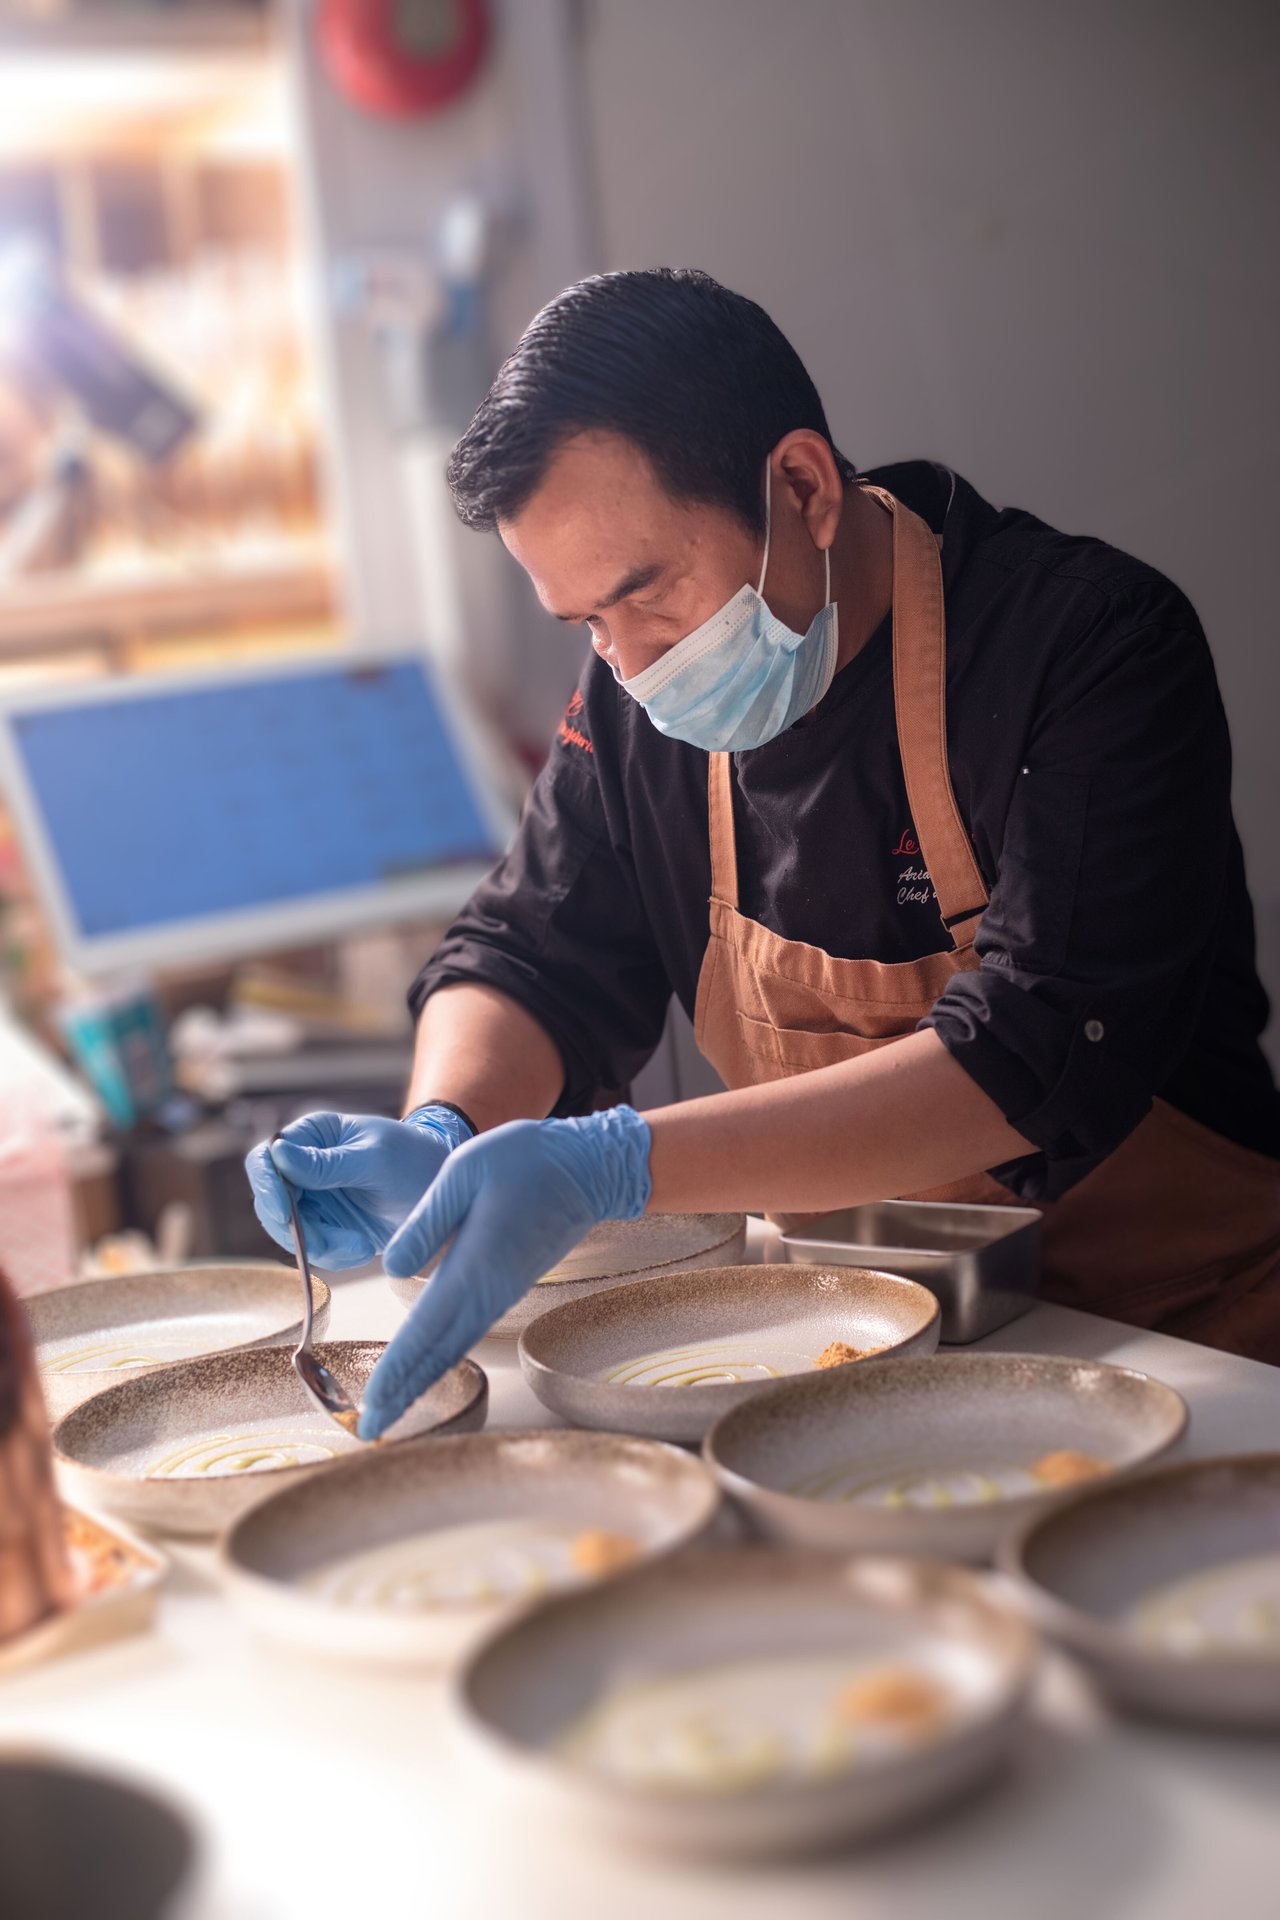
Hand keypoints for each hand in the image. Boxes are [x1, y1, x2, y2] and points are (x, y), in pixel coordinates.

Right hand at [244, 1107, 472, 1270]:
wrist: (446, 1194)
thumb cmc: (415, 1160)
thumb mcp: (375, 1159)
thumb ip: (327, 1162)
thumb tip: (277, 1154)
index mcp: (313, 1136)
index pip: (266, 1158)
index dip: (267, 1185)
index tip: (285, 1211)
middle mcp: (305, 1167)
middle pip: (270, 1202)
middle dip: (296, 1228)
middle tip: (329, 1243)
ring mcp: (314, 1199)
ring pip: (288, 1232)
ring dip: (320, 1245)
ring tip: (359, 1247)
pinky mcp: (327, 1227)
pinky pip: (312, 1248)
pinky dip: (334, 1255)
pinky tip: (363, 1249)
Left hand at [360, 1105, 651, 1437]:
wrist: (587, 1168)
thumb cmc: (524, 1160)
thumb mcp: (464, 1171)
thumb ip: (427, 1221)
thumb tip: (392, 1267)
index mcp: (474, 1265)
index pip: (425, 1330)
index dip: (396, 1371)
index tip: (372, 1406)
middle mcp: (488, 1290)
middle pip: (438, 1354)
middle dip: (402, 1394)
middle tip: (368, 1431)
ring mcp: (499, 1293)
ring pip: (452, 1349)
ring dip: (418, 1382)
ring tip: (388, 1412)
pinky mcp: (504, 1287)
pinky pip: (465, 1334)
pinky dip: (439, 1359)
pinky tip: (424, 1368)